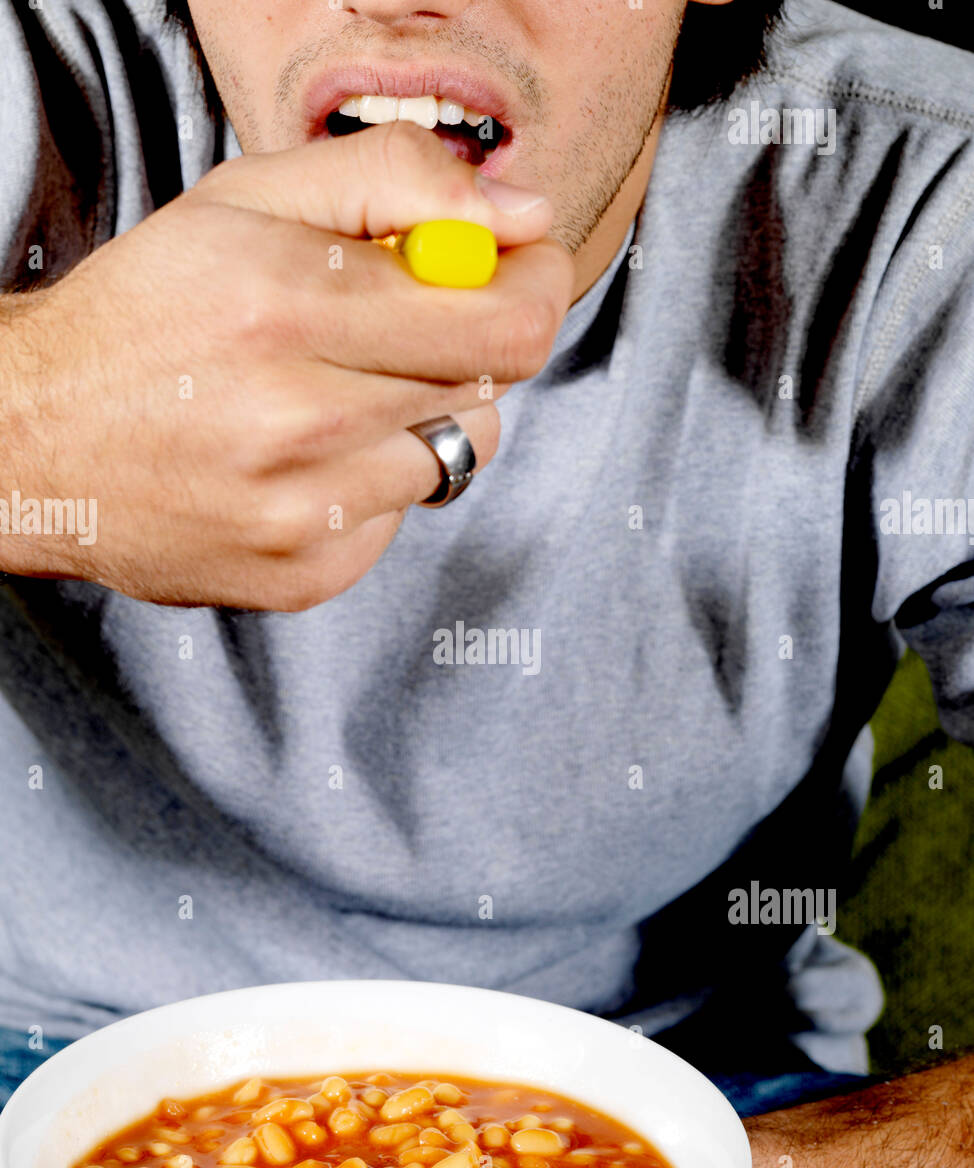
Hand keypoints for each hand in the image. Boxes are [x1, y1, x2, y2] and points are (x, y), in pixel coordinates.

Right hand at [0, 121, 572, 608]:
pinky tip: (303, 462)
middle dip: (467, 345)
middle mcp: (299, 418)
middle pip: (491, 389)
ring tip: (331, 398)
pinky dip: (373, 485)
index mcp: (288, 303)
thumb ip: (393, 182)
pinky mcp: (304, 574)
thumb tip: (524, 221)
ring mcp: (303, 511)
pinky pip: (400, 519)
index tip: (512, 273)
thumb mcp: (248, 199)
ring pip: (452, 456)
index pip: (504, 319)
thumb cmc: (146, 315)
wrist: (36, 443)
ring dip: (418, 418)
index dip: (528, 289)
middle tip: (400, 326)